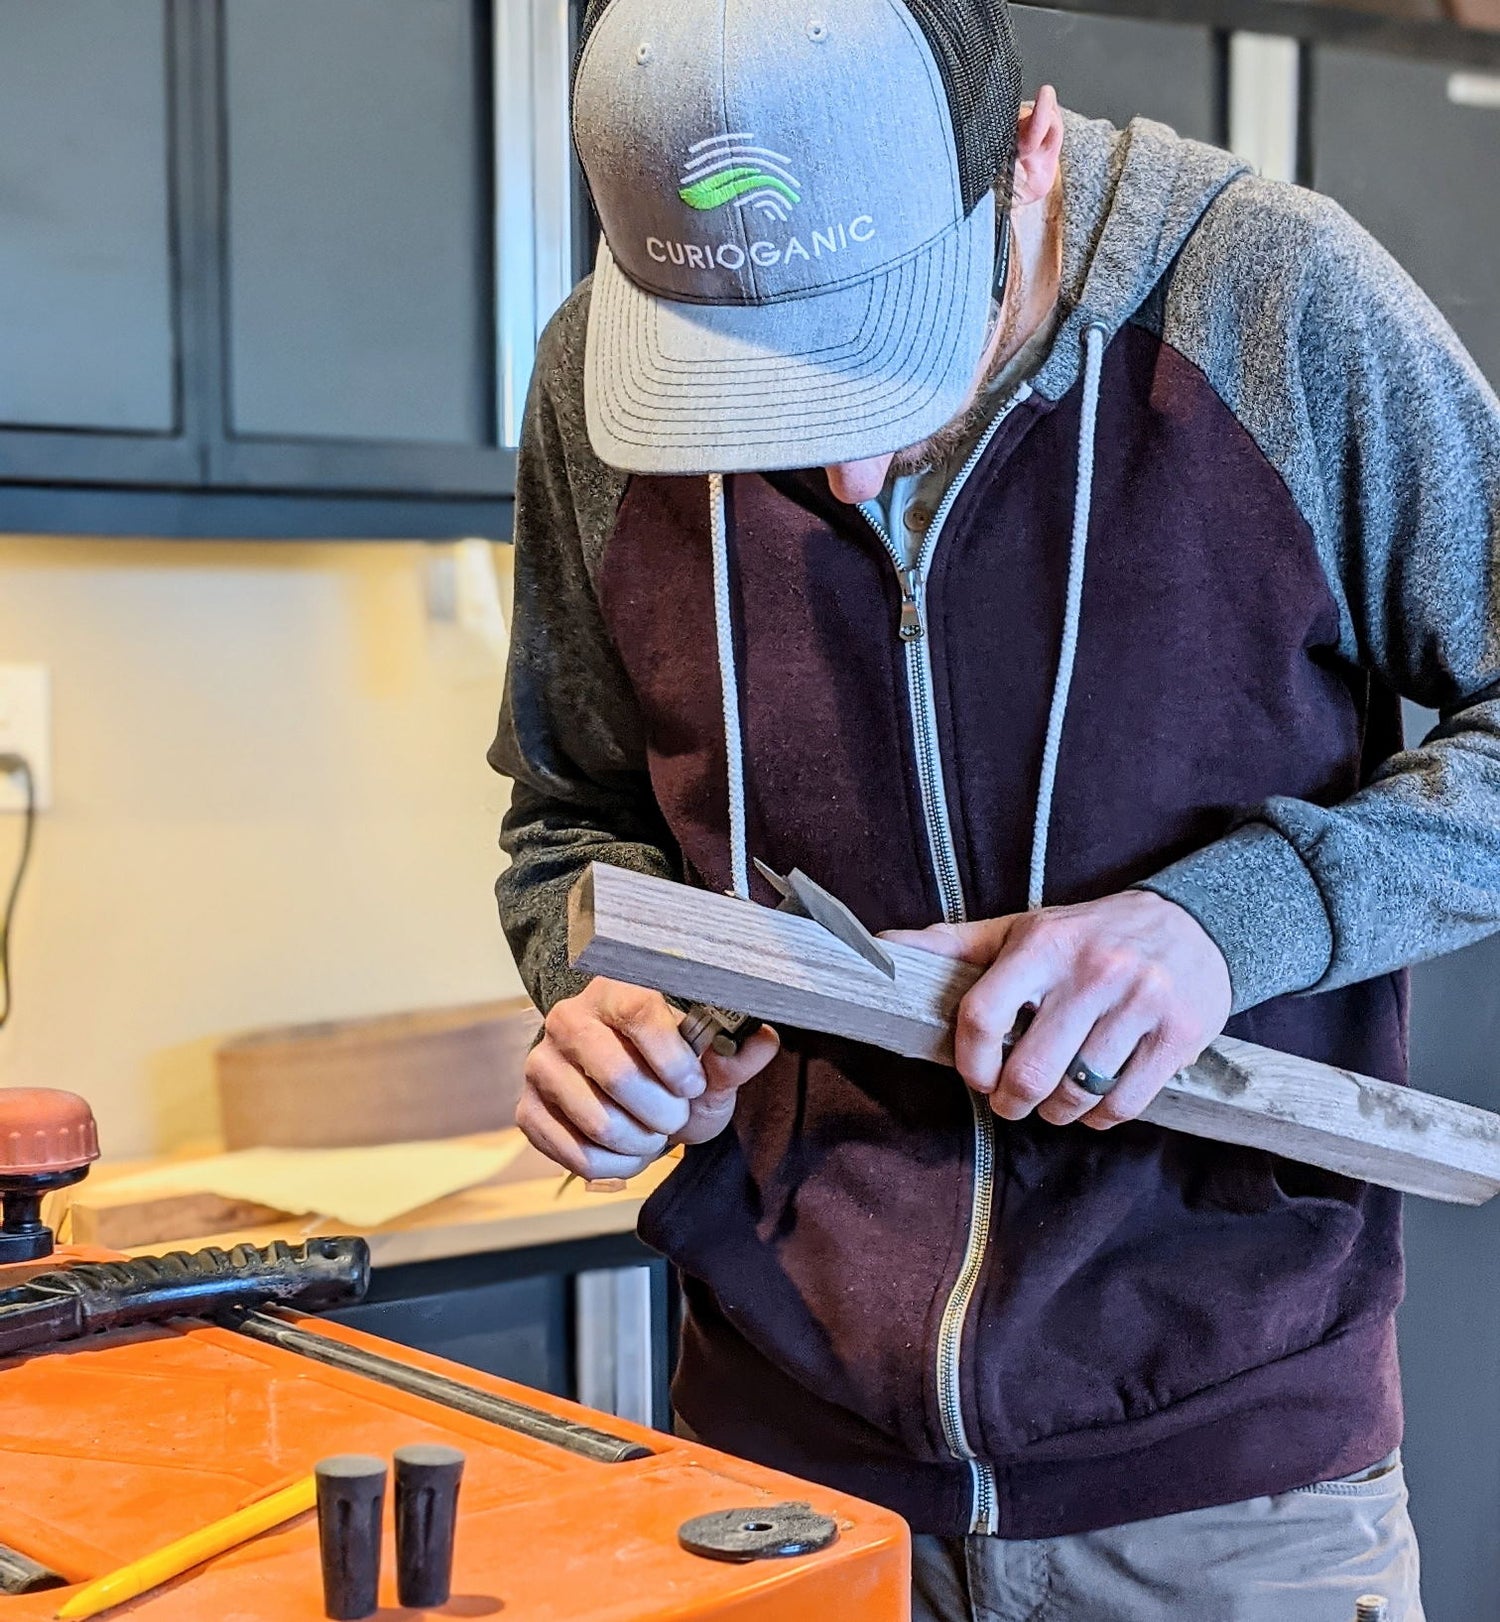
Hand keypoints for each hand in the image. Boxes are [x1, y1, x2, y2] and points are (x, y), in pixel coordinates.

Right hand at [517, 978, 780, 1179]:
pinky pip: (574, 1154)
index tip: (694, 1085)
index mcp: (617, 989)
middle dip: (661, 1112)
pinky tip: (629, 1153)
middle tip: (675, 1116)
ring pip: (598, 1121)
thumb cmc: (674, 1071)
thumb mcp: (711, 1063)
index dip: (673, 1058)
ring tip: (654, 1134)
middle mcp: (569, 1019)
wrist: (628, 1093)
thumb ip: (735, 1054)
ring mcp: (541, 1064)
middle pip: (617, 1074)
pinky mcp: (527, 1109)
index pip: (640, 1011)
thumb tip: (761, 1040)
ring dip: (640, 1143)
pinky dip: (614, 1166)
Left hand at [884, 891, 1230, 1128]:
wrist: (1194, 921)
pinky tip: (1096, 1103)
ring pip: (1078, 1092)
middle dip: (1013, 1101)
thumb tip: (883, 945)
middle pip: (1031, 1070)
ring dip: (1058, 1111)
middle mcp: (1092, 972)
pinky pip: (1125, 1102)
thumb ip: (954, 944)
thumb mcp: (1022, 928)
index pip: (983, 1014)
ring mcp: (1139, 1003)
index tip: (977, 1077)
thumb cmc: (1089, 933)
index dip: (971, 1061)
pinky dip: (1102, 1116)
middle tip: (1012, 1102)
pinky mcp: (1179, 1034)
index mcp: (1043, 945)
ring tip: (1055, 1101)